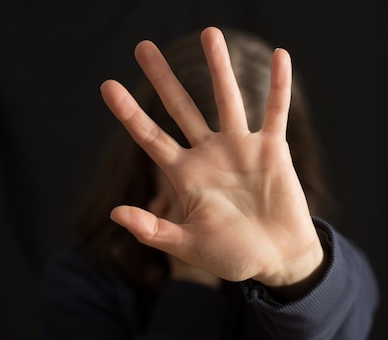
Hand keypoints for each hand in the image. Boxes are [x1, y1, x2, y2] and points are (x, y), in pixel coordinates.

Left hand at [100, 27, 323, 286]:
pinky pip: (275, 112)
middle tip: (143, 47)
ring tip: (209, 33)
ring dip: (219, 68)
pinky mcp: (272, 150)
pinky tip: (279, 56)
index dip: (129, 114)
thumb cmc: (233, 255)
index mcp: (186, 175)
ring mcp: (241, 149)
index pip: (151, 137)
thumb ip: (154, 230)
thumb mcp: (189, 245)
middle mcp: (210, 154)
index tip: (107, 85)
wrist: (277, 258)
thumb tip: (115, 213)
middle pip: (181, 108)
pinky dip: (279, 87)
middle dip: (163, 79)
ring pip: (227, 100)